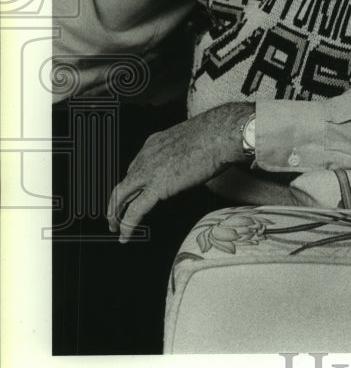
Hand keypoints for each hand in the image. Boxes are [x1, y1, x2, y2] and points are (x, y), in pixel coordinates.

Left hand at [107, 102, 251, 242]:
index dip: (132, 185)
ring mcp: (150, 171)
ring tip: (115, 228)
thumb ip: (183, 153)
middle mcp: (147, 156)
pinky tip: (126, 234)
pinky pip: (136, 209)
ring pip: (121, 196)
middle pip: (124, 182)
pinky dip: (128, 224)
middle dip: (117, 201)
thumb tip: (190, 164)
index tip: (133, 195)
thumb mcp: (189, 142)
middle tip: (114, 215)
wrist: (219, 134)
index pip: (135, 168)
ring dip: (116, 214)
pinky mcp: (158, 186)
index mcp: (154, 143)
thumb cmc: (215, 135)